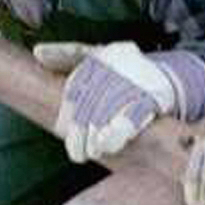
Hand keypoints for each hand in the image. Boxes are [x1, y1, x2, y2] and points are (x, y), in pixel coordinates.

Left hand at [33, 42, 204, 162]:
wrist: (166, 76)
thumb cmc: (125, 69)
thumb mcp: (97, 55)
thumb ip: (68, 54)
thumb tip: (37, 52)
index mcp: (99, 59)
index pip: (75, 91)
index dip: (68, 115)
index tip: (64, 130)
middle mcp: (114, 70)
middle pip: (88, 108)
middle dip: (81, 133)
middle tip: (79, 151)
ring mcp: (132, 85)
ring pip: (104, 116)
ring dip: (95, 138)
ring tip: (92, 151)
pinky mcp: (149, 100)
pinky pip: (128, 121)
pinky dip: (115, 136)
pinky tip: (107, 146)